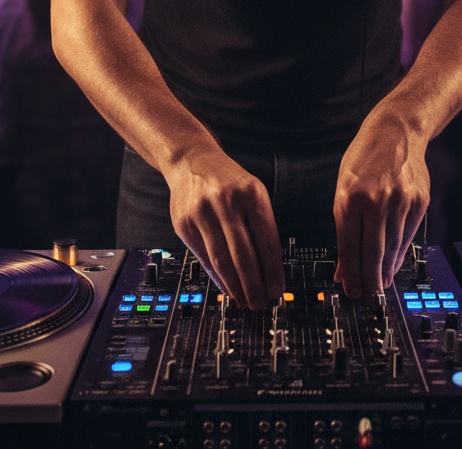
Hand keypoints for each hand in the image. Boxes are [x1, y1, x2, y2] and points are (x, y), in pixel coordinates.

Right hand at [165, 147, 283, 310]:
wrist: (190, 159)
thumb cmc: (228, 181)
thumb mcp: (251, 192)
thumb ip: (260, 225)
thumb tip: (268, 270)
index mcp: (251, 193)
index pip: (266, 240)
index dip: (273, 270)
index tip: (277, 290)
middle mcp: (226, 201)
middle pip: (244, 254)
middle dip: (254, 285)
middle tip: (260, 303)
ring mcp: (202, 212)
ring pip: (222, 260)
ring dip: (235, 286)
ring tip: (245, 300)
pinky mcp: (184, 223)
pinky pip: (203, 257)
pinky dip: (216, 276)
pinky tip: (226, 287)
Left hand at [333, 116, 428, 298]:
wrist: (397, 131)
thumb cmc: (365, 158)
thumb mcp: (344, 187)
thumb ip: (343, 226)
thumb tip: (343, 266)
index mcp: (350, 196)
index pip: (349, 245)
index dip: (350, 272)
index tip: (350, 290)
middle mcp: (376, 199)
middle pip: (373, 251)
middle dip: (369, 279)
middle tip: (366, 296)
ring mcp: (401, 200)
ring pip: (392, 247)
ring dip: (385, 271)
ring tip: (379, 285)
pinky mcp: (419, 201)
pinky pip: (408, 235)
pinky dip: (400, 253)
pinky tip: (393, 264)